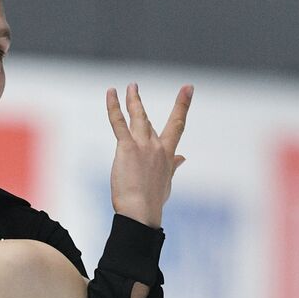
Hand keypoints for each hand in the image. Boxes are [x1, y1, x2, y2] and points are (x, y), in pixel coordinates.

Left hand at [105, 83, 191, 228]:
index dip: (182, 105)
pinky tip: (111, 93)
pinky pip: (119, 123)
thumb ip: (172, 166)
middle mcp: (157, 146)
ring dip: (131, 100)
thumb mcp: (166, 182)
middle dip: (139, 102)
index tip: (187, 89)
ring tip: (127, 87)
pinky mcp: (128, 148)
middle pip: (150, 120)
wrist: (142, 211)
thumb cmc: (152, 202)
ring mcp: (143, 146)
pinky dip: (114, 107)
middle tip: (133, 86)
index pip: (177, 125)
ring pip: (137, 116)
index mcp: (167, 154)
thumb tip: (182, 158)